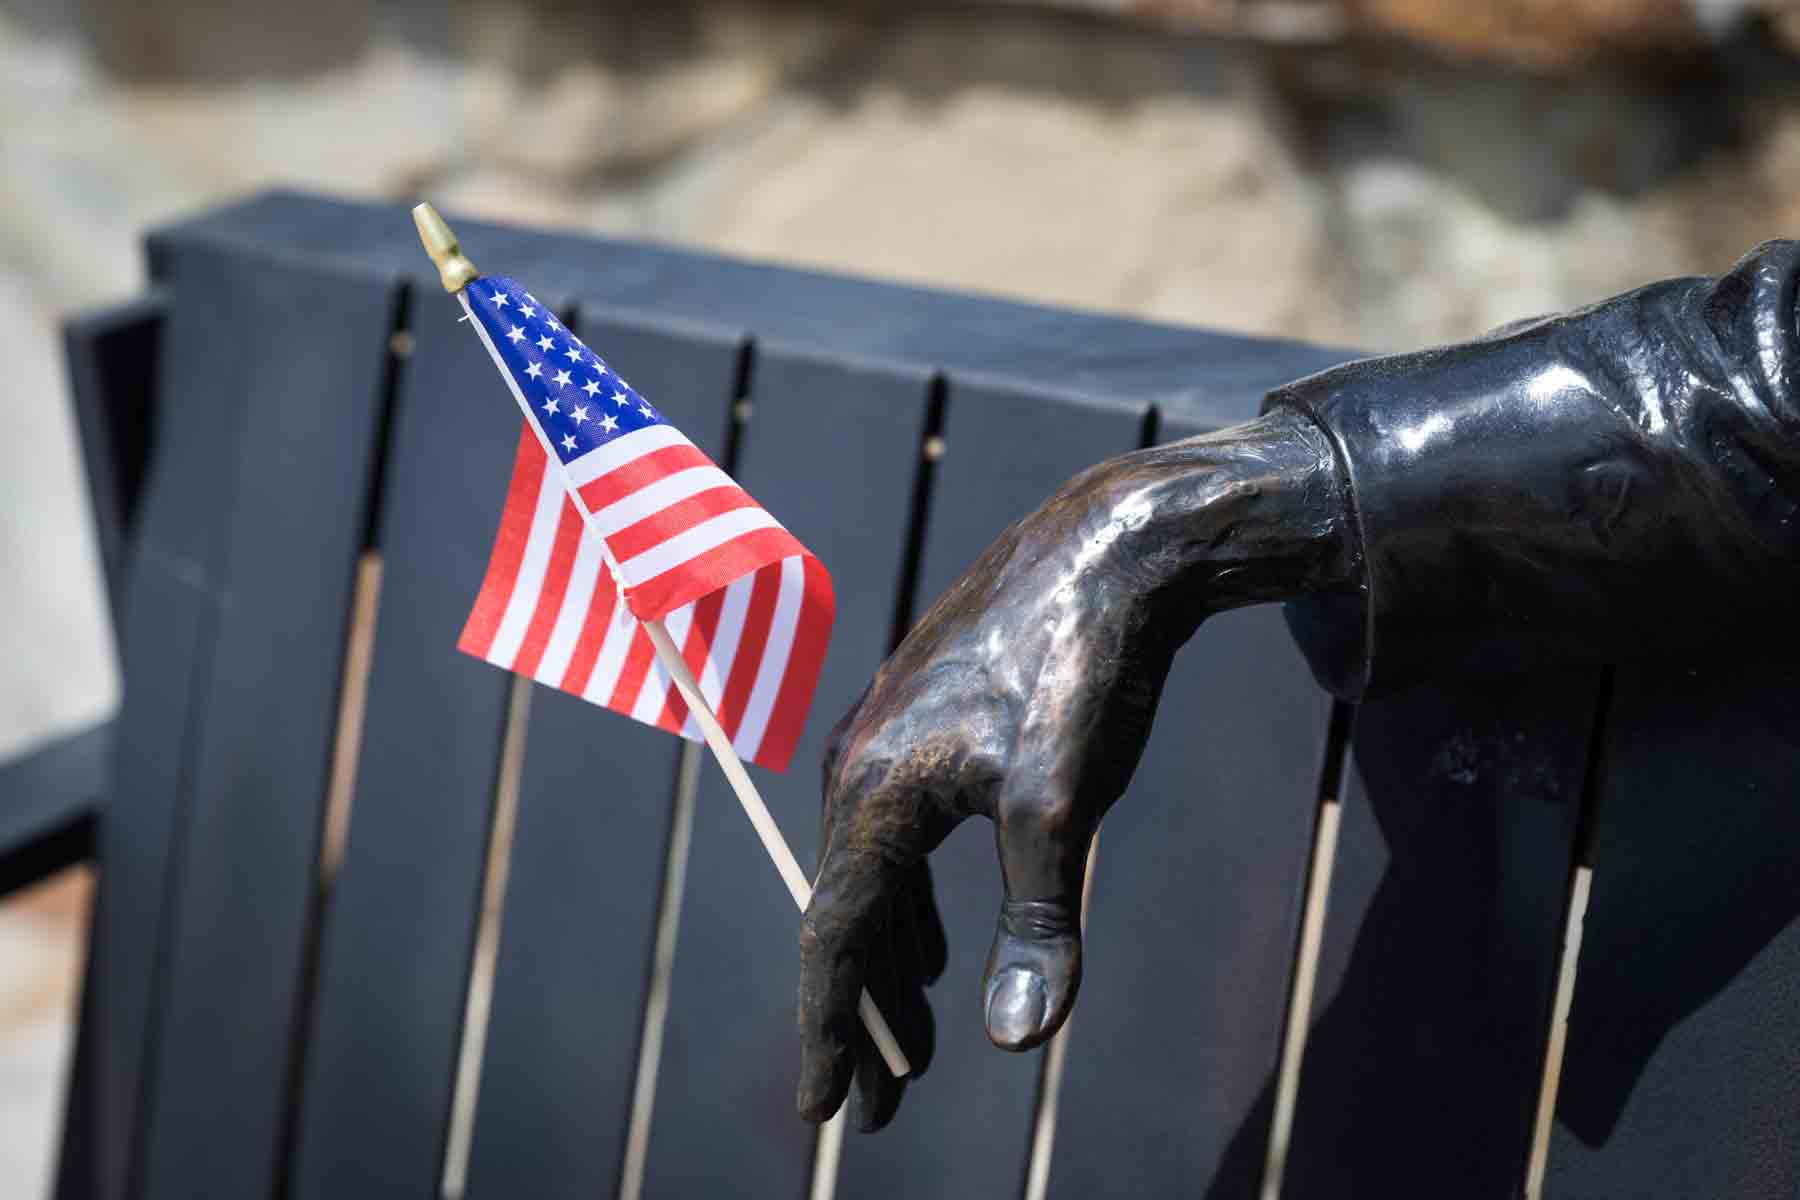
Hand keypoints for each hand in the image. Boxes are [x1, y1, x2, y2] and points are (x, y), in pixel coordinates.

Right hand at [796, 409, 1352, 1128]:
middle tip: (879, 1111)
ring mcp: (888, 739)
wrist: (1106, 543)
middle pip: (845, 919)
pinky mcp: (925, 722)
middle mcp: (858, 766)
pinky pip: (898, 841)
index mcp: (873, 792)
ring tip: (912, 1047)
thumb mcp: (1061, 805)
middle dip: (863, 1019)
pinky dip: (913, 909)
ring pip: (874, 881)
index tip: (827, 1112)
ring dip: (892, 968)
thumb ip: (1036, 924)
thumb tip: (1014, 1042)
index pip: (833, 940)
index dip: (830, 1032)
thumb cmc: (1080, 669)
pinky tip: (940, 947)